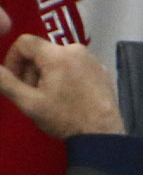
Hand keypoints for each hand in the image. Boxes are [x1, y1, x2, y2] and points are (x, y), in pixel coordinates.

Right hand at [0, 11, 122, 137]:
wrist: (101, 132)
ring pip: (58, 58)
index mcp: (58, 54)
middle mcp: (77, 49)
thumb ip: (6, 82)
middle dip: (31, 71)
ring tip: (50, 98)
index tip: (15, 81)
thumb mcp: (29, 102)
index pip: (25, 42)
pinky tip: (68, 97)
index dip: (13, 60)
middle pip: (42, 51)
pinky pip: (75, 65)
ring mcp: (92, 58)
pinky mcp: (101, 69)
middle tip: (33, 94)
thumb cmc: (63, 117)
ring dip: (47, 75)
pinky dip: (65, 76)